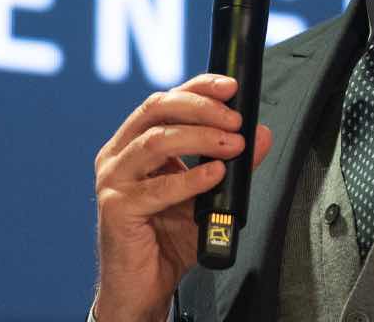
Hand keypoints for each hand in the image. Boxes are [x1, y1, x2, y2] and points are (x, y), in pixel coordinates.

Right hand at [92, 74, 272, 321]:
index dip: (199, 87)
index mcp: (136, 143)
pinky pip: (157, 188)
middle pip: (157, 110)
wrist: (144, 285)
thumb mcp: (209, 194)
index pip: (166, 100)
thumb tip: (260, 135)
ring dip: (200, 138)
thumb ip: (234, 163)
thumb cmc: (168, 237)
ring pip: (156, 141)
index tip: (231, 87)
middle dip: (202, 107)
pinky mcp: (115, 208)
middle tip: (236, 120)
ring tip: (233, 146)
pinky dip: (191, 178)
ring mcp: (113, 180)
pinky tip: (215, 175)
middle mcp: (119, 154)